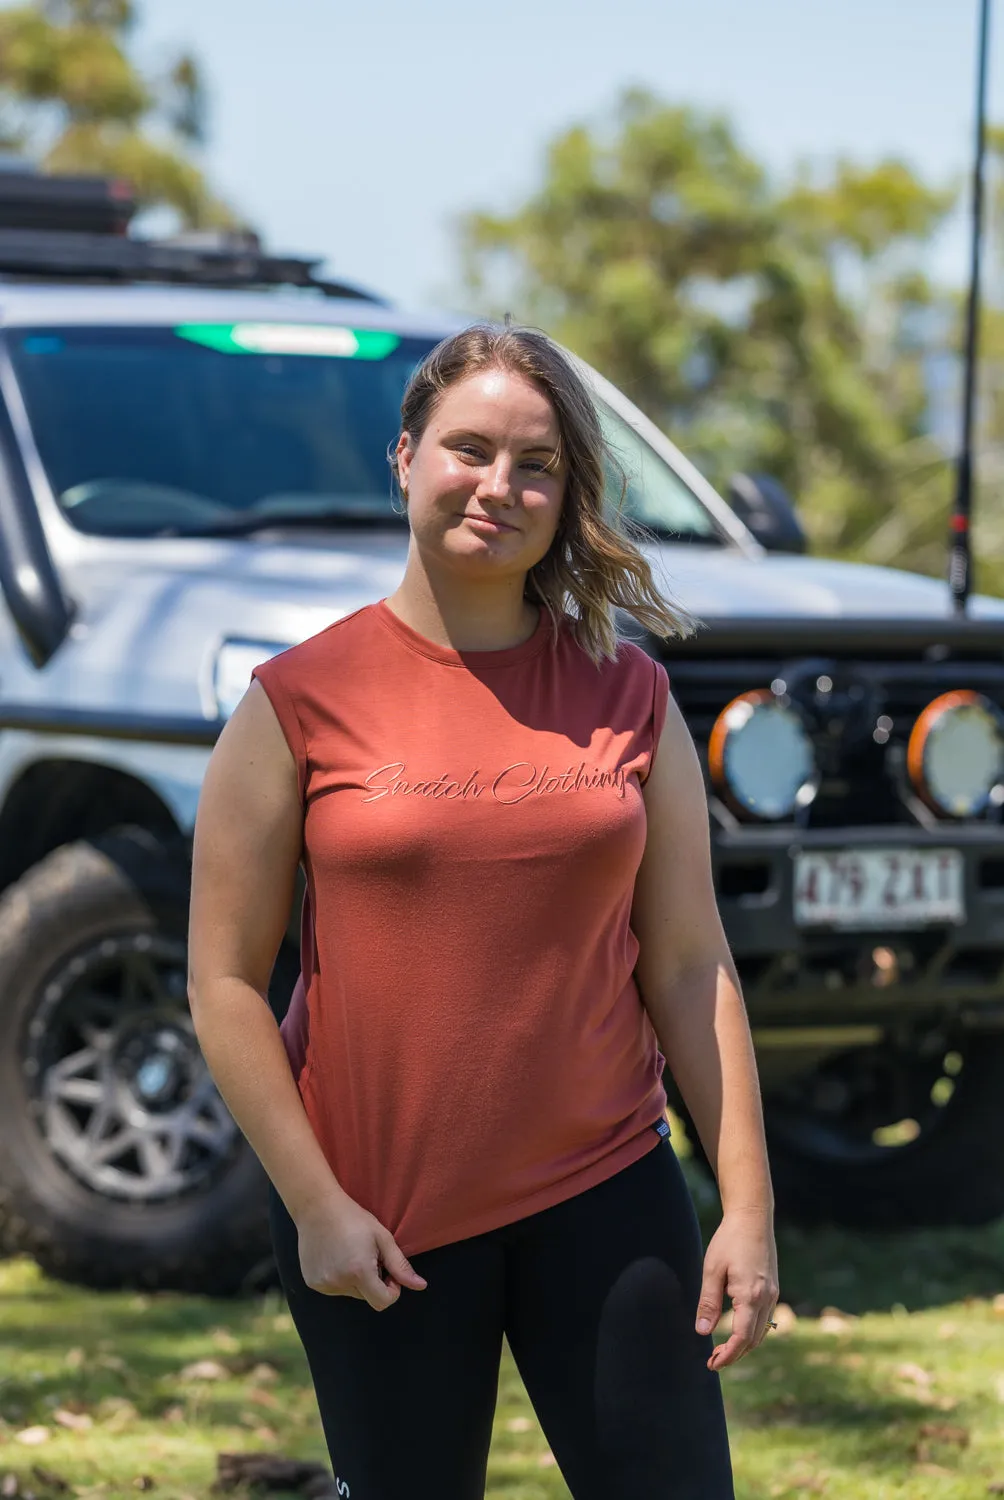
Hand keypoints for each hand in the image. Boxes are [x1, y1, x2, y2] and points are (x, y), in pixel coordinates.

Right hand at [295, 1192, 427, 1310]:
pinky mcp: (311, 1282)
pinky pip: (333, 1288)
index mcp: (359, 1272)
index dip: (392, 1290)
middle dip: (372, 1281)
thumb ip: (400, 1265)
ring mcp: (323, 1284)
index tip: (388, 1271)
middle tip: (367, 1255)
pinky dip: (339, 1278)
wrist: (317, 1207)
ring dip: (355, 1280)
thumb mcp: (382, 1237)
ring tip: (349, 1253)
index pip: (383, 1302)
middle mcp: (338, 1282)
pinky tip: (335, 1256)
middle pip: (367, 1297)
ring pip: (350, 1293)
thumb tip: (421, 1286)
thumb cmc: (353, 1218)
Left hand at [695, 1206, 777, 1370]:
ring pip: (761, 1332)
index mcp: (751, 1296)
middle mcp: (766, 1299)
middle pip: (753, 1340)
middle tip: (713, 1361)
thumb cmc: (729, 1240)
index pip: (741, 1339)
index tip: (712, 1364)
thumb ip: (708, 1302)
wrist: (752, 1218)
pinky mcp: (772, 1288)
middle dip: (734, 1355)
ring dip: (744, 1345)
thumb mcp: (712, 1270)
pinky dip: (751, 1332)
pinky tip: (736, 1330)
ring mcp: (772, 1294)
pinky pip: (764, 1319)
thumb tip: (702, 1332)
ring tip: (722, 1349)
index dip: (727, 1355)